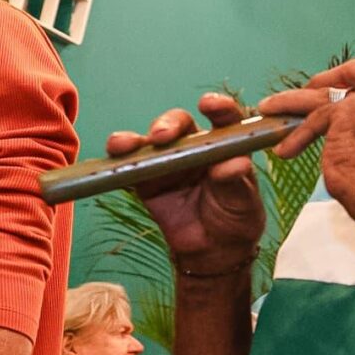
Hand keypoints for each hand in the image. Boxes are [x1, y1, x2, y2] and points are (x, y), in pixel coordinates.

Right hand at [103, 93, 264, 276]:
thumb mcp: (243, 200)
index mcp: (223, 144)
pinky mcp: (145, 181)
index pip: (223, 118)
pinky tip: (111, 159)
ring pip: (146, 142)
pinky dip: (116, 161)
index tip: (209, 104)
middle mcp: (193, 147)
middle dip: (167, 124)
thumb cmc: (236, 216)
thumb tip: (235, 164)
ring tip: (126, 145)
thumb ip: (236, 181)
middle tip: (162, 135)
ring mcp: (166, 162)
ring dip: (132, 139)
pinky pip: (127, 168)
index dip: (217, 107)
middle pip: (177, 124)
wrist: (214, 249)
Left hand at [258, 59, 354, 245]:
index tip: (353, 82)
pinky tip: (286, 149)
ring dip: (297, 98)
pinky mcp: (348, 112)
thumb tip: (353, 125)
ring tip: (275, 107)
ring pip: (328, 91)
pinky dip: (297, 134)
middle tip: (313, 89)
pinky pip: (314, 116)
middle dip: (334, 75)